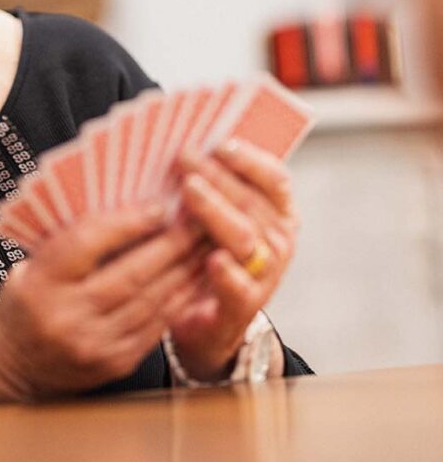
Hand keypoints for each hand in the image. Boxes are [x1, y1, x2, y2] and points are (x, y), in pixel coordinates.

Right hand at [0, 204, 208, 399]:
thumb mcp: (29, 266)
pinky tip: (197, 276)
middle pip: (130, 272)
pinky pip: (157, 324)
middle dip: (172, 242)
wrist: (14, 367)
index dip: (126, 222)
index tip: (159, 203)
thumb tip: (126, 205)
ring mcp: (93, 344)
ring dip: (186, 268)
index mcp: (37, 284)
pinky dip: (181, 296)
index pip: (86, 243)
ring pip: (151, 299)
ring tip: (207, 242)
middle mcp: (66, 317)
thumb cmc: (24, 303)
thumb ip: (69, 241)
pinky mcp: (116, 362)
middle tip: (200, 216)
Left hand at [166, 139, 297, 380]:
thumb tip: (183, 142)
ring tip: (188, 190)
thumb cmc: (206, 252)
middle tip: (184, 156)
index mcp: (277, 213)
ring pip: (244, 236)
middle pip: (251, 201)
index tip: (219, 143)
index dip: (249, 159)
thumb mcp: (215, 215)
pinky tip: (212, 259)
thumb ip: (211, 183)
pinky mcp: (244, 306)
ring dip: (215, 210)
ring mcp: (266, 275)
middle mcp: (278, 241)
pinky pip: (240, 286)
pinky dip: (227, 272)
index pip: (274, 178)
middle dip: (216, 175)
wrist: (207, 319)